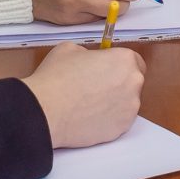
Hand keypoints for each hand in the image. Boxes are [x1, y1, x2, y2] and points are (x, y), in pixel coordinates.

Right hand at [22, 41, 144, 147]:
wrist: (44, 111)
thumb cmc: (56, 77)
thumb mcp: (70, 49)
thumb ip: (89, 53)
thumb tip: (90, 60)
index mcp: (124, 60)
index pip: (135, 61)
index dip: (120, 65)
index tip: (109, 70)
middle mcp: (133, 83)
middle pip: (132, 82)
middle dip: (118, 84)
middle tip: (96, 87)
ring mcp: (129, 108)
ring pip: (126, 103)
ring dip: (113, 102)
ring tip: (89, 104)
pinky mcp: (121, 129)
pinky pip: (118, 121)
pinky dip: (107, 119)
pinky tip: (89, 117)